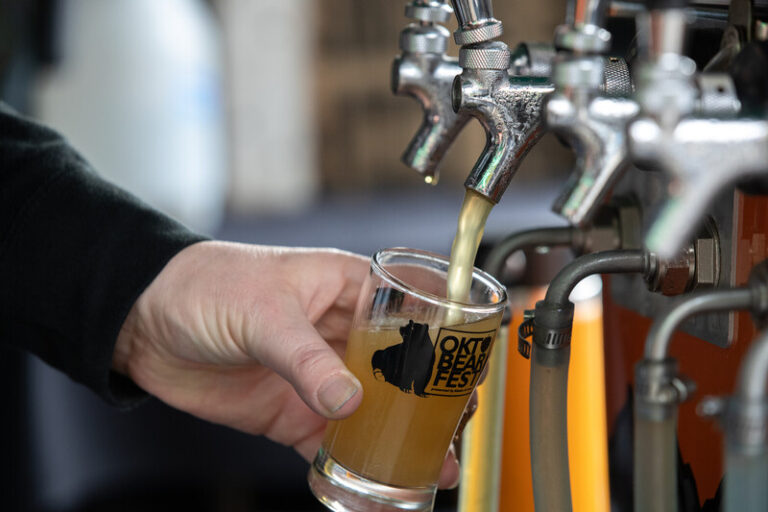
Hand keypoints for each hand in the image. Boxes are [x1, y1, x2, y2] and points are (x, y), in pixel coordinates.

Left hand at [113, 241, 460, 487]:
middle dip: (428, 400)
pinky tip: (371, 487)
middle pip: (398, 370)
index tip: (465, 372)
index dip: (441, 341)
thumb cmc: (205, 284)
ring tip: (430, 469)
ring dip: (397, 440)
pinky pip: (327, 444)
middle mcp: (338, 334)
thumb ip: (305, 358)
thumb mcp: (263, 311)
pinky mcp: (289, 412)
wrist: (144, 321)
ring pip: (370, 413)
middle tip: (455, 430)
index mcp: (345, 289)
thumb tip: (349, 399)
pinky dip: (348, 467)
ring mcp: (315, 376)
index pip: (410, 312)